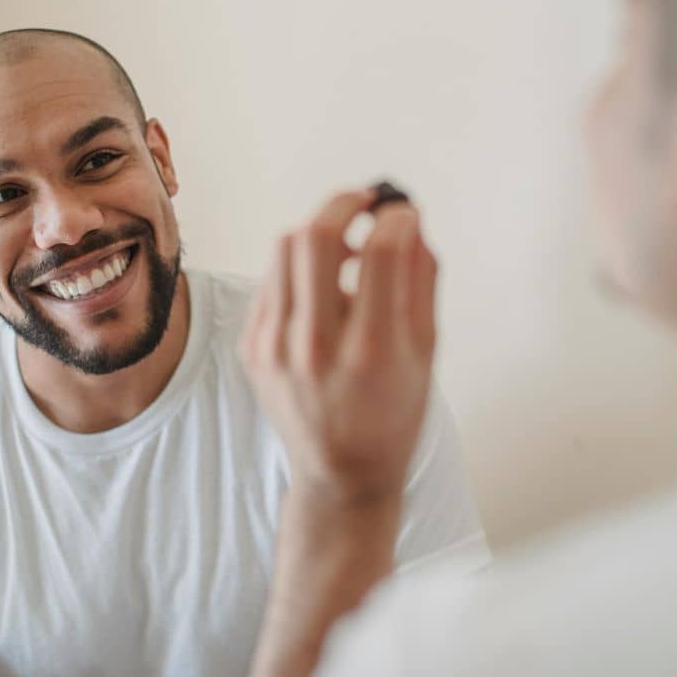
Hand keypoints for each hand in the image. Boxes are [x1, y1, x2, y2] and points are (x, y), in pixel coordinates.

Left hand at [241, 187, 438, 504]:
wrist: (340, 474)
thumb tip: (411, 219)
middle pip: (316, 236)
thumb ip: (421, 280)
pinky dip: (299, 269)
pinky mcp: (251, 348)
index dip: (395, 218)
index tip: (403, 213)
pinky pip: (271, 281)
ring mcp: (274, 348)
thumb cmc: (394, 414)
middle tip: (367, 202)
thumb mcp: (425, 351)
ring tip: (348, 248)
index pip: (379, 253)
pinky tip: (323, 288)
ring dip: (321, 233)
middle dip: (346, 203)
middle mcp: (314, 346)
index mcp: (369, 351)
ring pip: (285, 249)